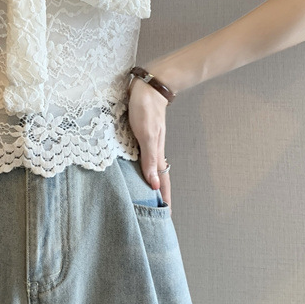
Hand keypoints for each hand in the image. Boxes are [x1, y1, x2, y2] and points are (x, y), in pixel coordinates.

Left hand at [127, 75, 171, 208]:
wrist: (147, 87)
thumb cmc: (145, 109)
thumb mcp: (145, 134)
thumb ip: (149, 158)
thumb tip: (154, 184)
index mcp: (156, 153)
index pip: (162, 182)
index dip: (164, 198)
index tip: (166, 216)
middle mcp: (153, 150)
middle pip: (158, 178)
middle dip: (159, 195)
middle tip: (158, 212)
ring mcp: (148, 143)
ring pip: (151, 169)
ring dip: (151, 183)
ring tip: (149, 197)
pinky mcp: (141, 136)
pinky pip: (143, 158)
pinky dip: (143, 169)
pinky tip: (138, 170)